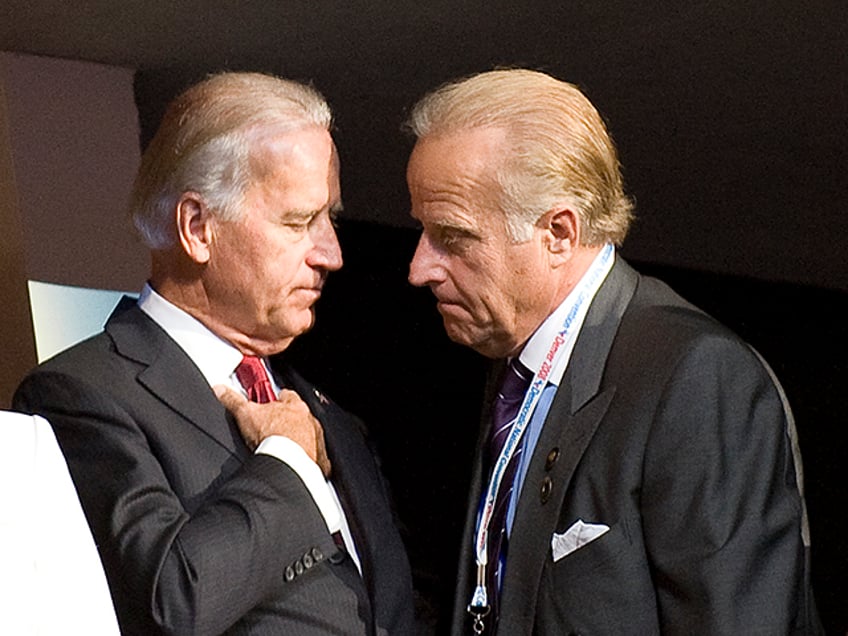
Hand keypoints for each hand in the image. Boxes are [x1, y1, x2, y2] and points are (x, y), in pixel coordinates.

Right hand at [214, 385, 331, 476]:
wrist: (288, 463)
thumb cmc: (272, 437)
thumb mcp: (245, 414)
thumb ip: (233, 400)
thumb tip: (221, 390)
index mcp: (295, 406)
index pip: (287, 396)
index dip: (277, 400)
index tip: (270, 404)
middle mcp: (310, 421)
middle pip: (299, 417)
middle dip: (288, 422)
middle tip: (274, 430)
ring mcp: (317, 440)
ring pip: (309, 436)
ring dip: (299, 441)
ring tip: (284, 449)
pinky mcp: (320, 460)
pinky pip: (316, 457)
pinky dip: (308, 460)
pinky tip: (296, 464)